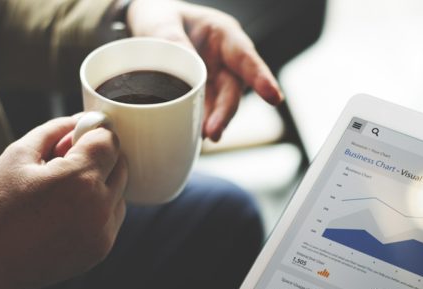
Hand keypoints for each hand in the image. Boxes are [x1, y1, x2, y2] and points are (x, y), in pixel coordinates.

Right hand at [0, 116, 126, 288]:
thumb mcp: (18, 155)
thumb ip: (54, 130)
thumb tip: (80, 120)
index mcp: (80, 178)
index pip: (110, 140)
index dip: (93, 133)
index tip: (75, 138)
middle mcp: (100, 205)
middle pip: (121, 164)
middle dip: (99, 157)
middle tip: (66, 162)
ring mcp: (104, 231)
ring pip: (120, 191)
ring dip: (102, 183)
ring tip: (64, 191)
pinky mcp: (102, 249)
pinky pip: (113, 217)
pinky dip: (99, 208)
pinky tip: (68, 211)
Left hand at [127, 0, 283, 140]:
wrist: (149, 28)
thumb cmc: (161, 17)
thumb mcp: (162, 21)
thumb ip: (172, 40)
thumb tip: (185, 69)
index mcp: (223, 35)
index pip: (245, 57)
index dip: (260, 78)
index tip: (273, 97)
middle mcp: (225, 61)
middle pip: (232, 90)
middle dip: (225, 112)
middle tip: (213, 131)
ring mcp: (214, 81)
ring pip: (220, 105)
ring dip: (213, 123)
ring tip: (201, 137)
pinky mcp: (202, 96)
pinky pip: (204, 112)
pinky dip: (198, 124)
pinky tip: (191, 134)